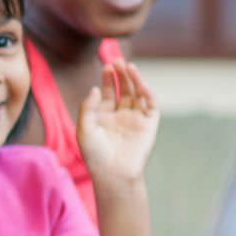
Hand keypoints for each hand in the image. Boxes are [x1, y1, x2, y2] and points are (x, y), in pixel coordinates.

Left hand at [77, 60, 158, 196]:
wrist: (113, 175)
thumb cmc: (95, 156)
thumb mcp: (84, 129)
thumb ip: (88, 108)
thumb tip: (95, 89)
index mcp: (104, 117)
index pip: (108, 93)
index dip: (107, 80)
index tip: (105, 67)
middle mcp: (120, 116)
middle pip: (123, 90)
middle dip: (120, 75)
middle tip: (117, 61)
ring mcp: (135, 120)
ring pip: (137, 94)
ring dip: (134, 80)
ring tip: (128, 66)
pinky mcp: (149, 125)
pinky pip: (150, 105)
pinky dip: (147, 93)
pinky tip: (141, 84)